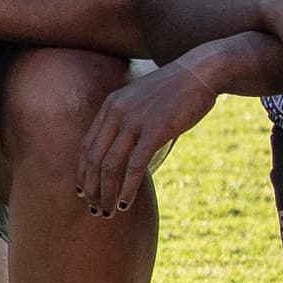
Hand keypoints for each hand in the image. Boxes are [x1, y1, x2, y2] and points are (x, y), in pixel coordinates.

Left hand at [76, 57, 217, 217]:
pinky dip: (127, 189)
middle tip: (94, 207)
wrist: (200, 72)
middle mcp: (116, 113)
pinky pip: (135, 166)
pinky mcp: (155, 131)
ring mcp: (134, 122)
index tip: (82, 190)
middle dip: (91, 187)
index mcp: (110, 105)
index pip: (87, 145)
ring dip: (107, 192)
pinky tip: (125, 204)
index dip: (82, 171)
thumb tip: (127, 148)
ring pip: (110, 165)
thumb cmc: (175, 90)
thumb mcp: (142, 101)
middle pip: (93, 158)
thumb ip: (130, 121)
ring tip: (108, 211)